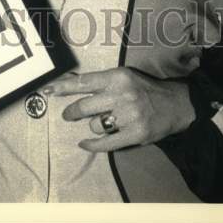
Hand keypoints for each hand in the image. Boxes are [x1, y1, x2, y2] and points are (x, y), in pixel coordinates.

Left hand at [51, 67, 195, 151]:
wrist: (174, 104)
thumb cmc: (143, 89)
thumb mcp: (123, 77)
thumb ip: (100, 82)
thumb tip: (70, 85)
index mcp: (117, 77)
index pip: (84, 82)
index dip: (64, 88)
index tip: (48, 91)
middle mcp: (122, 95)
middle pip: (84, 106)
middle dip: (72, 112)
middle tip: (68, 115)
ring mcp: (128, 116)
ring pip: (95, 125)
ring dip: (92, 126)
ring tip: (102, 122)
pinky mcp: (135, 134)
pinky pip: (106, 143)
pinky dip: (92, 145)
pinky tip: (85, 143)